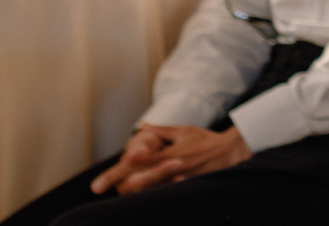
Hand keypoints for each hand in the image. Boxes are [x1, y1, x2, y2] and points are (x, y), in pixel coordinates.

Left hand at [91, 123, 251, 194]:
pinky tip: (141, 201)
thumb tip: (142, 127)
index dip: (114, 174)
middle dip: (119, 187)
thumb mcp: (182, 130)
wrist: (232, 151)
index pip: (134, 164)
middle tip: (101, 189)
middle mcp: (171, 168)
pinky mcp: (189, 189)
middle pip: (138, 183)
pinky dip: (153, 198)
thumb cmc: (205, 140)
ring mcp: (180, 180)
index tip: (96, 186)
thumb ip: (161, 131)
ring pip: (150, 192)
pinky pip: (167, 197)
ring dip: (134, 193)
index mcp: (167, 153)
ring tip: (118, 193)